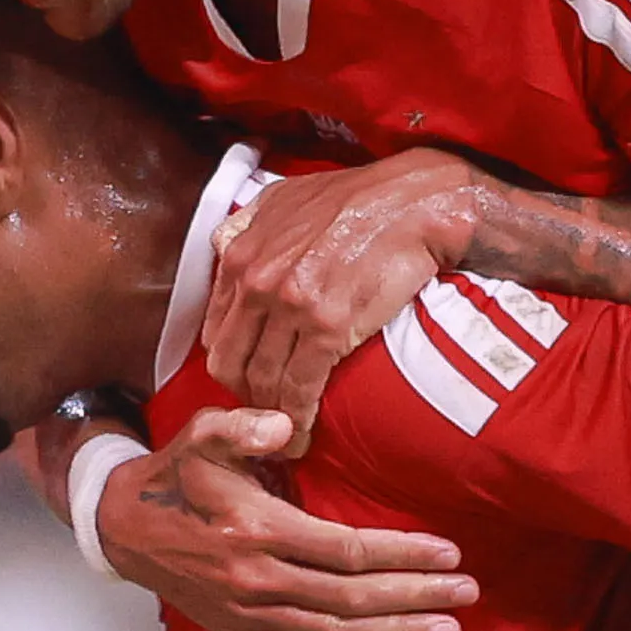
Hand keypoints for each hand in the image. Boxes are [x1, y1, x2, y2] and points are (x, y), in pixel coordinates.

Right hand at [98, 406, 479, 630]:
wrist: (124, 527)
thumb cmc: (176, 476)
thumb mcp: (202, 435)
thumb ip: (243, 426)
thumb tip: (284, 426)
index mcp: (257, 530)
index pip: (346, 550)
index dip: (402, 554)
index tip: (448, 552)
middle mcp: (258, 580)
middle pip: (352, 598)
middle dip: (415, 596)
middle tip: (467, 593)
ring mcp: (250, 615)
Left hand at [204, 151, 482, 440]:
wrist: (414, 204)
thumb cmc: (357, 198)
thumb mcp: (285, 196)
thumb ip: (247, 223)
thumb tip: (224, 245)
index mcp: (241, 256)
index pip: (216, 332)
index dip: (231, 364)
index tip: (249, 380)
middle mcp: (257, 282)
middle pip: (231, 364)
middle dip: (245, 397)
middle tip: (265, 414)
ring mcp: (290, 306)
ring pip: (264, 380)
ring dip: (271, 415)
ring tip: (284, 435)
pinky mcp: (327, 326)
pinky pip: (300, 386)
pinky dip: (298, 418)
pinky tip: (303, 434)